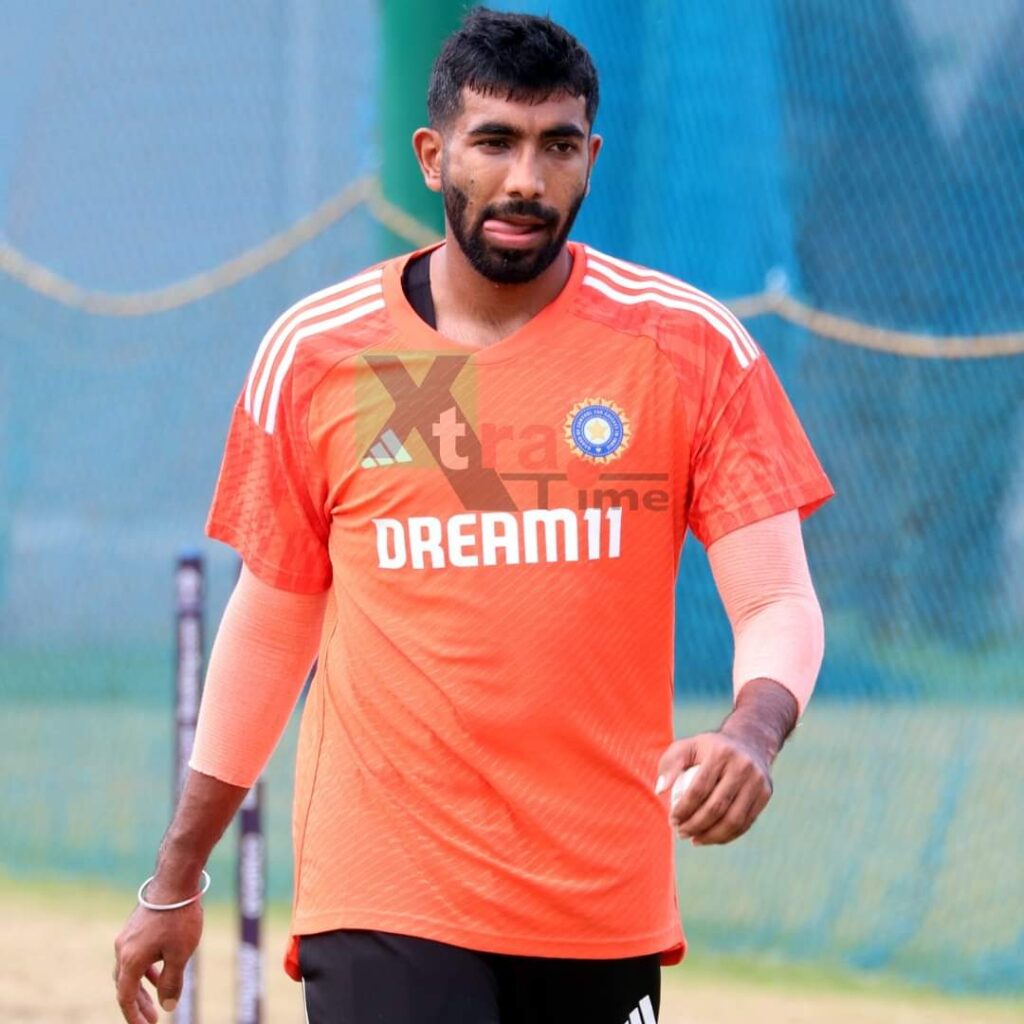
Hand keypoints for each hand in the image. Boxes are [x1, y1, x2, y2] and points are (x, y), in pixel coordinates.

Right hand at [113, 893, 202, 1022]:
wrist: (175, 881)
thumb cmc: (179, 918)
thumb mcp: (180, 954)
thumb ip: (172, 982)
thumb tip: (167, 1005)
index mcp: (130, 960)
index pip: (126, 997)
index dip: (134, 1016)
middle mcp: (122, 949)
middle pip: (125, 985)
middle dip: (138, 1004)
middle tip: (152, 1019)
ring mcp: (126, 936)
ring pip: (130, 969)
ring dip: (142, 985)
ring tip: (159, 995)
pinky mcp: (135, 926)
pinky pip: (135, 955)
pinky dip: (146, 967)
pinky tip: (161, 968)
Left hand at [656, 730, 772, 846]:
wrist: (748, 742)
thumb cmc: (709, 748)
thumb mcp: (686, 747)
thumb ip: (669, 765)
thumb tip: (661, 790)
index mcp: (720, 753)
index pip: (699, 789)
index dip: (684, 809)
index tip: (672, 820)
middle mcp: (742, 766)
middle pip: (716, 807)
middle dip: (695, 825)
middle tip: (680, 833)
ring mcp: (757, 781)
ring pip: (734, 820)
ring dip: (711, 836)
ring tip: (694, 840)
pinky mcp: (766, 794)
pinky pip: (746, 822)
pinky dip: (727, 835)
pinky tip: (710, 838)